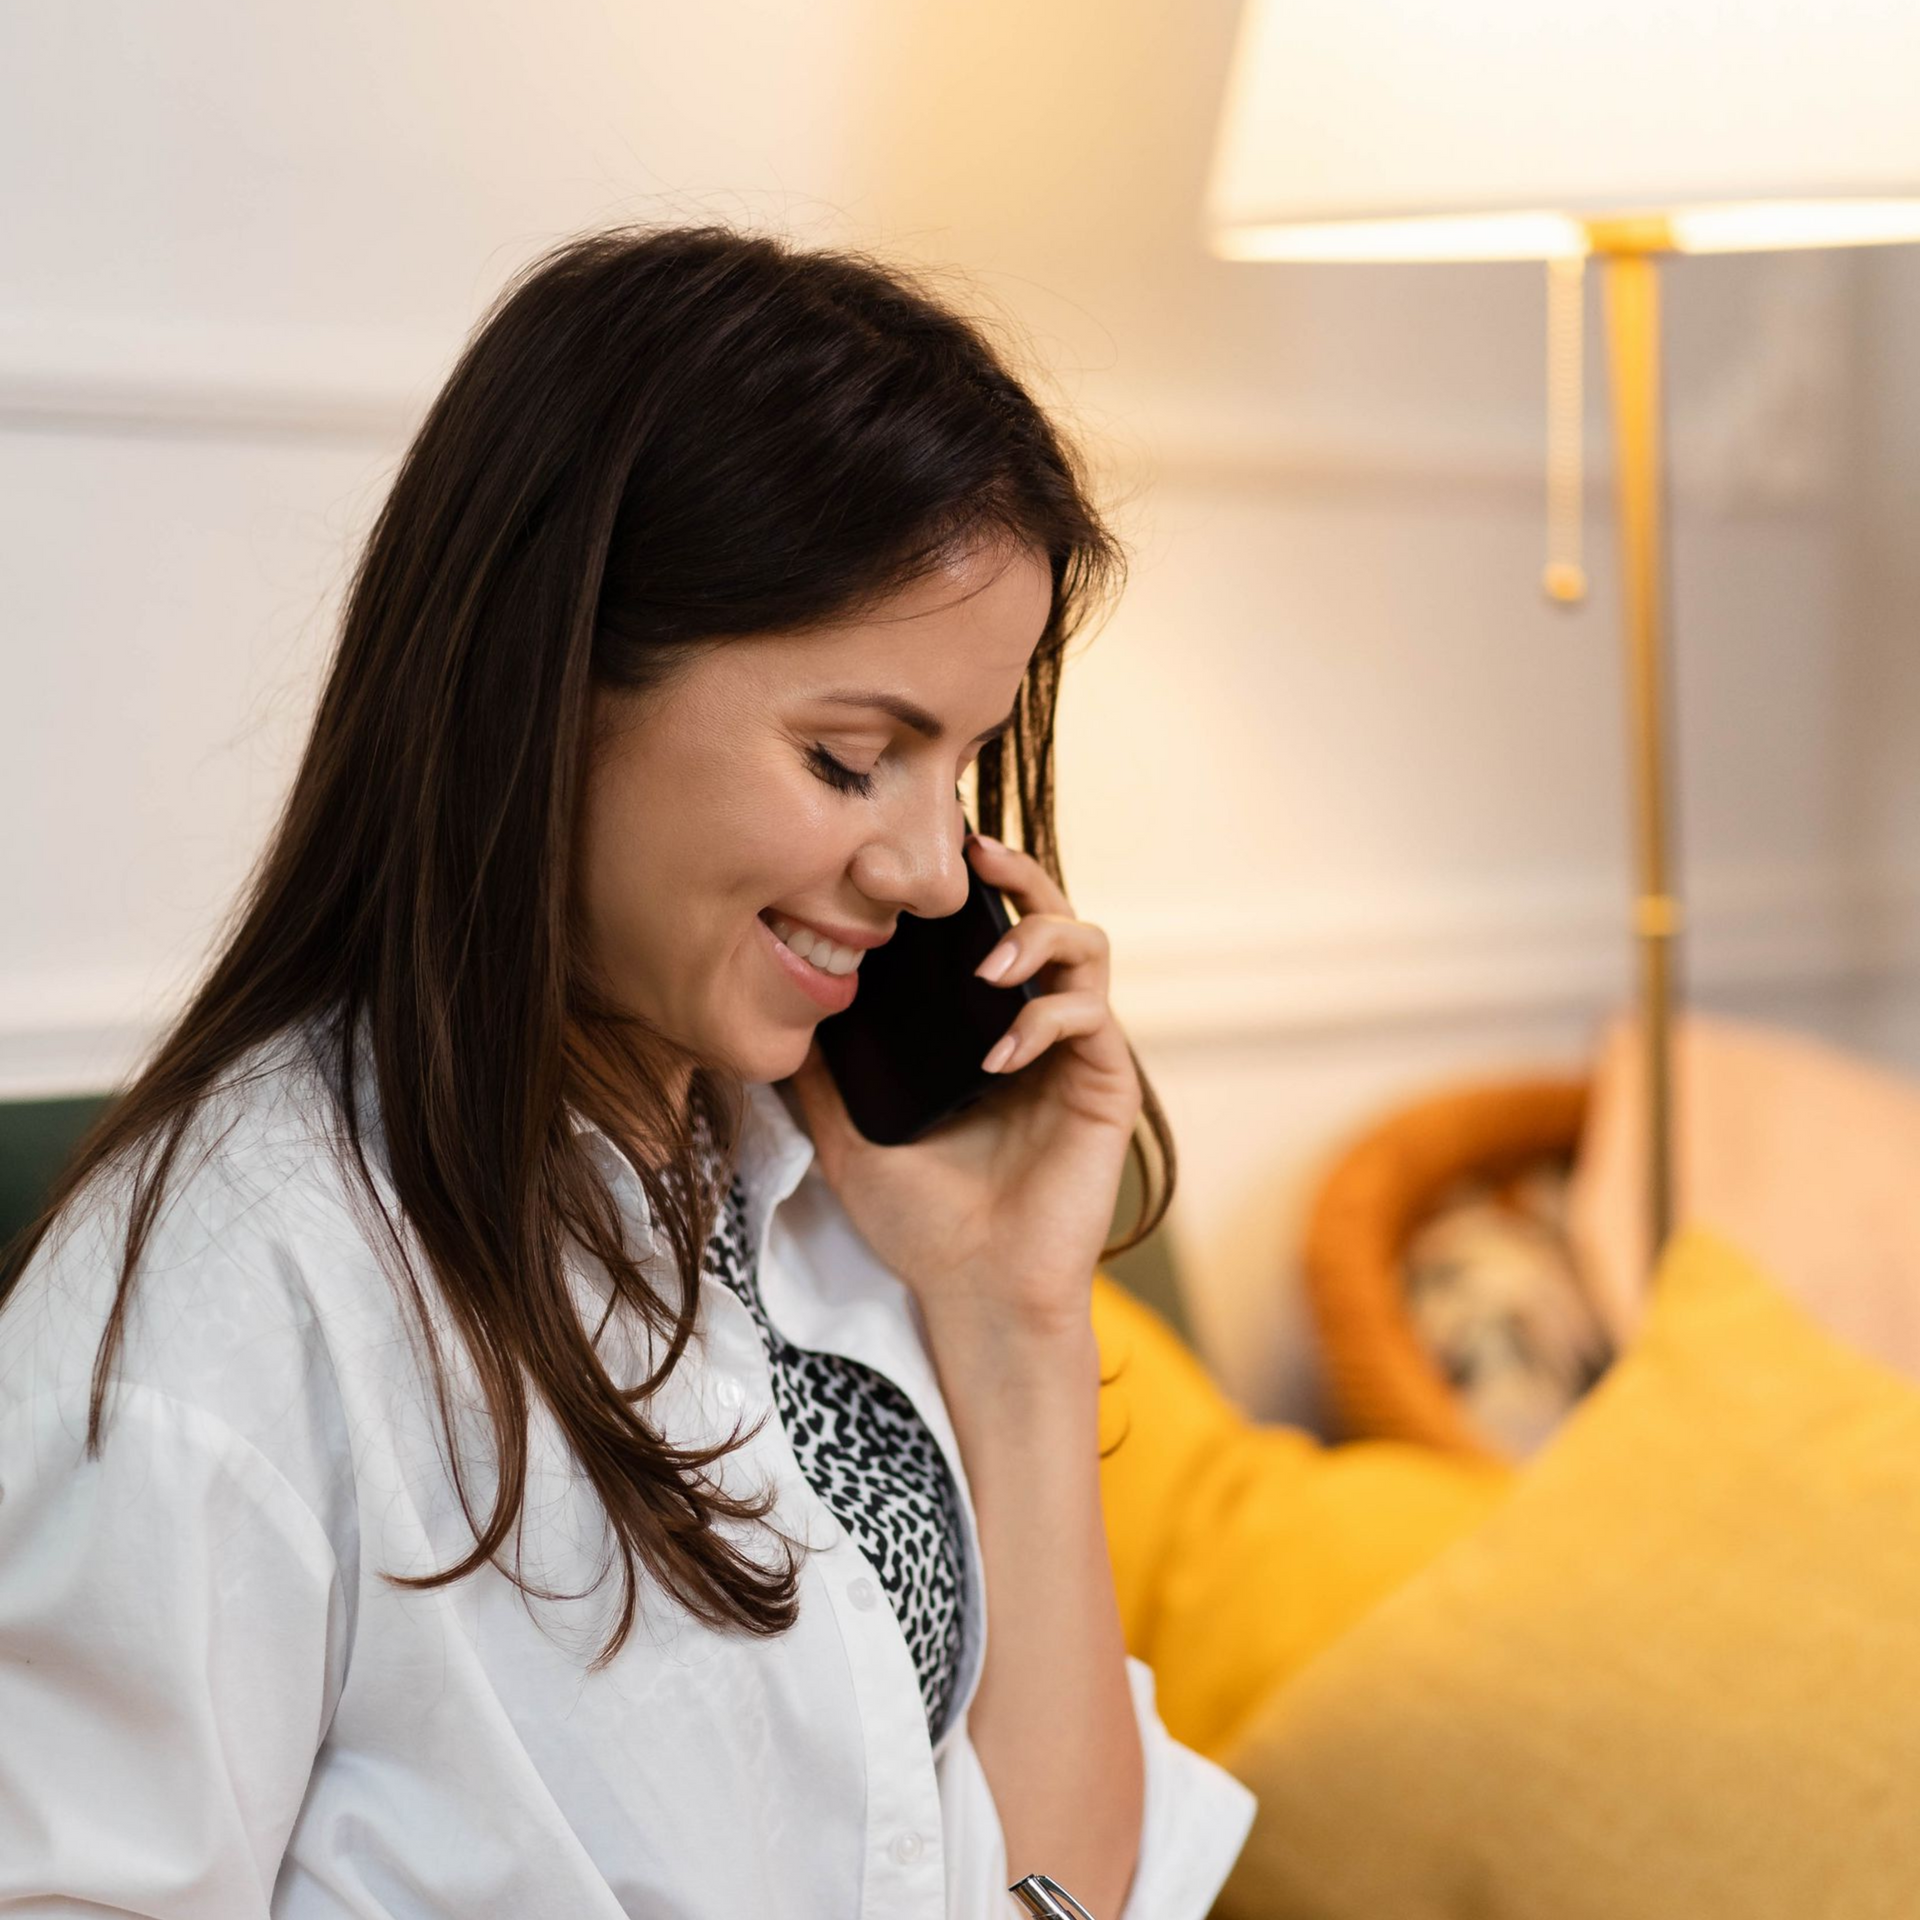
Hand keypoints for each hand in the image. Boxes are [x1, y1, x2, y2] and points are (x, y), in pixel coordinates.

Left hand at [782, 833, 1142, 1342]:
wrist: (973, 1294)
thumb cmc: (922, 1224)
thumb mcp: (847, 1134)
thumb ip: (819, 1074)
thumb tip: (773, 1015)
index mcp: (988, 1029)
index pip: (992, 931)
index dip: (974, 883)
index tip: (927, 851)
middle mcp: (1041, 1030)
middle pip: (1052, 916)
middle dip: (1020, 874)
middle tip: (974, 855)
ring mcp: (1077, 1056)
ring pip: (1090, 948)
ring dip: (1040, 938)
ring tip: (988, 968)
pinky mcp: (1106, 1088)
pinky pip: (1093, 1019)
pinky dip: (1047, 1018)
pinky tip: (1000, 1053)